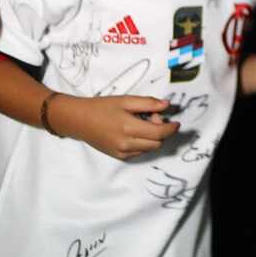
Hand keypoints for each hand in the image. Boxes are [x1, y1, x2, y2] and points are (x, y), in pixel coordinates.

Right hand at [51, 94, 180, 159]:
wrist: (79, 120)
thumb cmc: (102, 107)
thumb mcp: (125, 100)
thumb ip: (147, 103)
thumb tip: (167, 106)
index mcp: (129, 128)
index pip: (159, 133)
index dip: (171, 128)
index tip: (176, 122)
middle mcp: (127, 144)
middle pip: (157, 143)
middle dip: (161, 131)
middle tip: (152, 117)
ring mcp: (122, 153)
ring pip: (149, 149)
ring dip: (153, 138)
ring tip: (143, 124)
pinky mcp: (118, 156)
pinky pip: (139, 153)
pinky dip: (144, 143)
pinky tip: (136, 132)